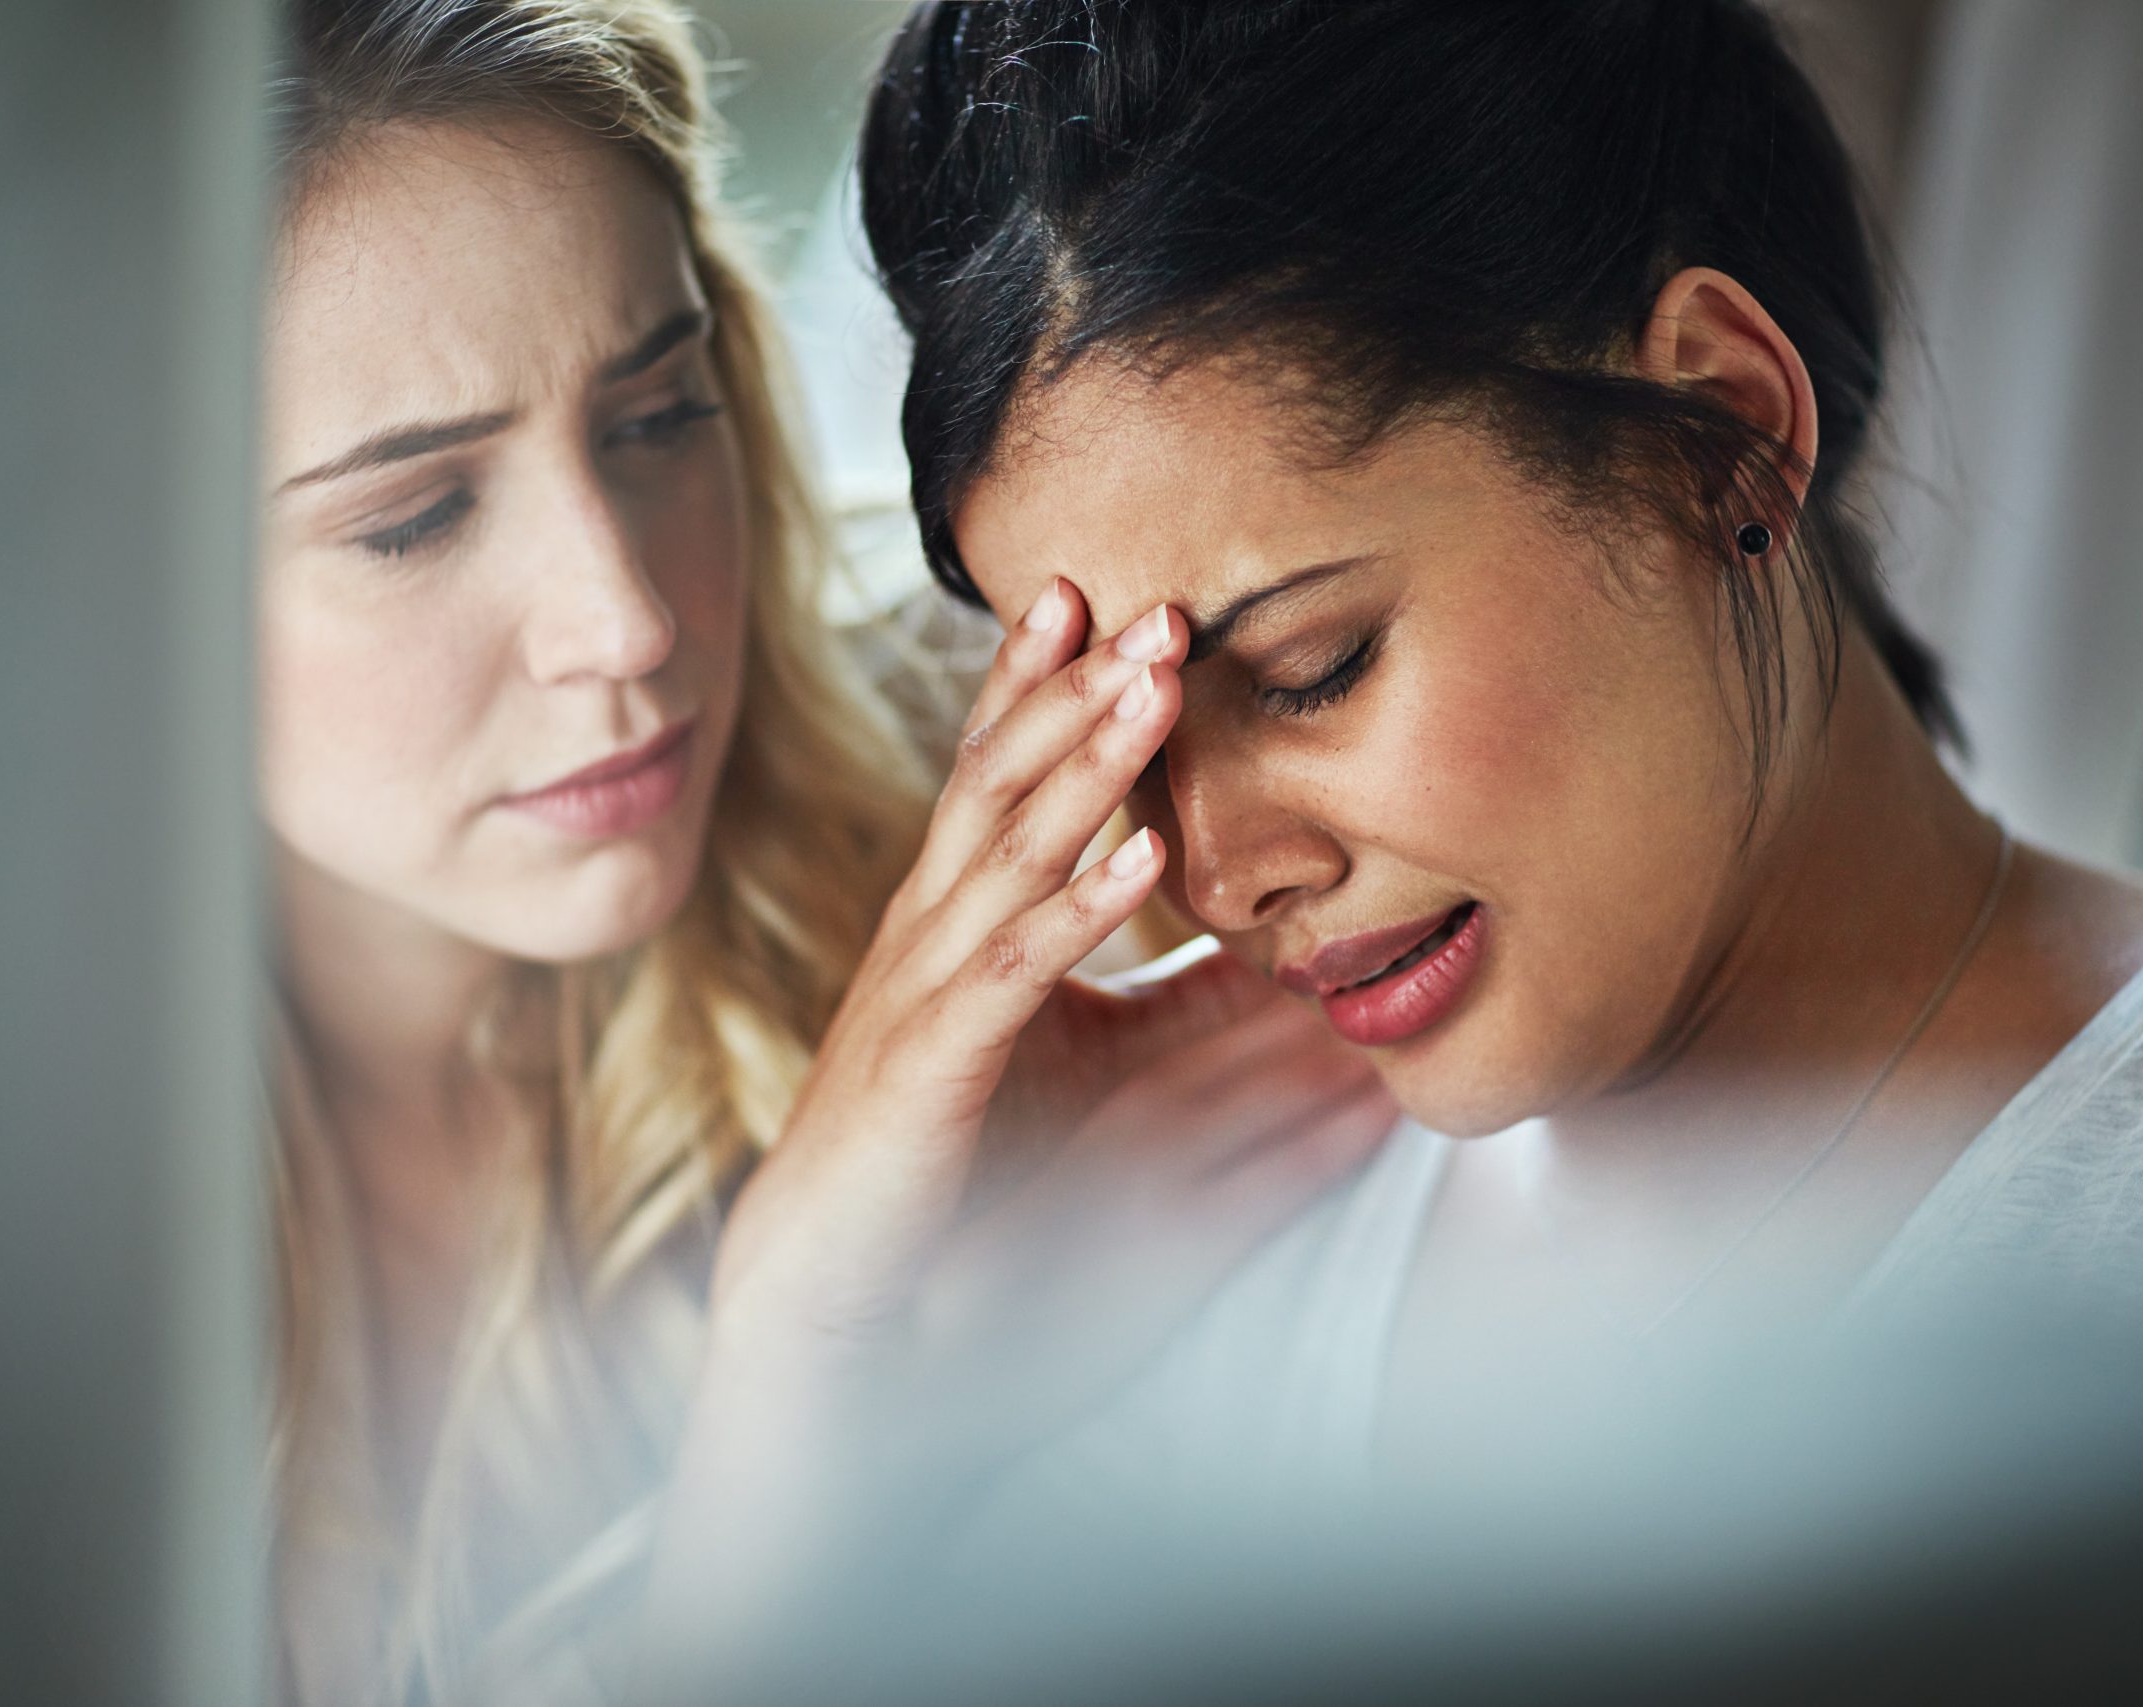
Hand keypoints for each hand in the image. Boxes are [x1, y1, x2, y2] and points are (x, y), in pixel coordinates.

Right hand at [703, 577, 1387, 1391]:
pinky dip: (1077, 908)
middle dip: (1072, 689)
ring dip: (1084, 763)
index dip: (1043, 687)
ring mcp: (922, 998)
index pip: (998, 778)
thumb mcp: (1094, 1087)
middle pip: (999, 781)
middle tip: (1151, 602)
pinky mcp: (929, 1073)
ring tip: (1150, 682)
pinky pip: (1009, 972)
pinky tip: (1145, 858)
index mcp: (959, 931)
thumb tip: (1303, 974)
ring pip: (1004, 850)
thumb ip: (1187, 1024)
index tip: (1103, 601)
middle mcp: (930, 940)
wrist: (839, 1318)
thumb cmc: (953, 1196)